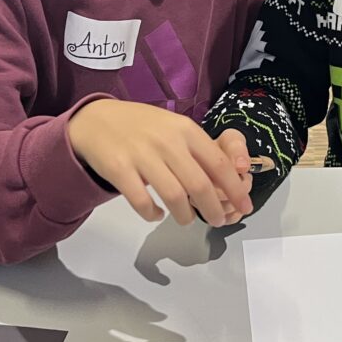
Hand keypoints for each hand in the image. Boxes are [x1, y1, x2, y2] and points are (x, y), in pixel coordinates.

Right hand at [68, 100, 253, 226]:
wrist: (96, 119)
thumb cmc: (143, 126)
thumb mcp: (174, 128)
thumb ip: (197, 150)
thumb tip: (226, 180)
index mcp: (186, 130)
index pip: (219, 164)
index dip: (235, 189)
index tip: (245, 207)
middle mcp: (168, 141)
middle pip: (200, 184)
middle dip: (213, 209)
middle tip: (218, 221)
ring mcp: (142, 155)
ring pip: (174, 196)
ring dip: (185, 215)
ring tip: (186, 219)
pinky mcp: (119, 169)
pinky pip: (142, 201)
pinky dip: (152, 214)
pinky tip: (155, 214)